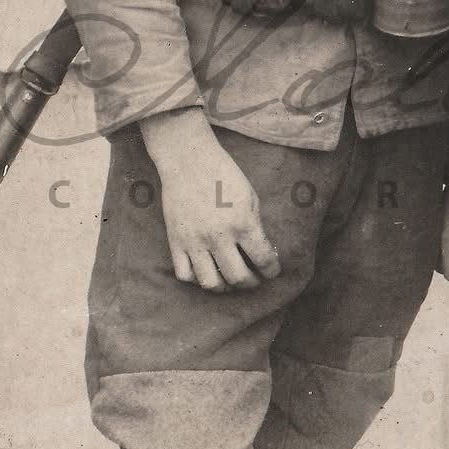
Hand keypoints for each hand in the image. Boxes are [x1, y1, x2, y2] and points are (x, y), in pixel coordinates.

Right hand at [139, 110, 281, 292]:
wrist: (188, 160)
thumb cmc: (224, 174)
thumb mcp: (250, 196)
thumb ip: (255, 225)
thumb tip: (261, 250)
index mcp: (242, 223)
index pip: (264, 260)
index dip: (272, 270)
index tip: (272, 271)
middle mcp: (218, 237)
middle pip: (239, 278)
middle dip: (252, 283)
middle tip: (254, 279)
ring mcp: (195, 241)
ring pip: (211, 283)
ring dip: (225, 287)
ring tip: (230, 281)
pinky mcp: (175, 242)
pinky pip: (185, 275)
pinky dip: (197, 280)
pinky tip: (207, 272)